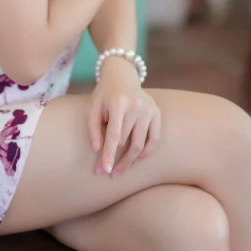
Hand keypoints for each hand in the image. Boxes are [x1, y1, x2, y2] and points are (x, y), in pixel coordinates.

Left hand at [87, 58, 160, 176]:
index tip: (105, 170)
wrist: (122, 76)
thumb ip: (93, 128)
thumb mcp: (93, 106)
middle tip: (108, 173)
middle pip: (126, 142)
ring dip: (130, 162)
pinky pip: (154, 140)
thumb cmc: (104, 94)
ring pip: (140, 144)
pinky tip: (136, 161)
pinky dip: (146, 153)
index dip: (109, 154)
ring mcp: (149, 110)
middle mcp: (137, 106)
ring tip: (120, 171)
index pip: (115, 135)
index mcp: (119, 103)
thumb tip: (97, 149)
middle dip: (116, 160)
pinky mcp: (157, 113)